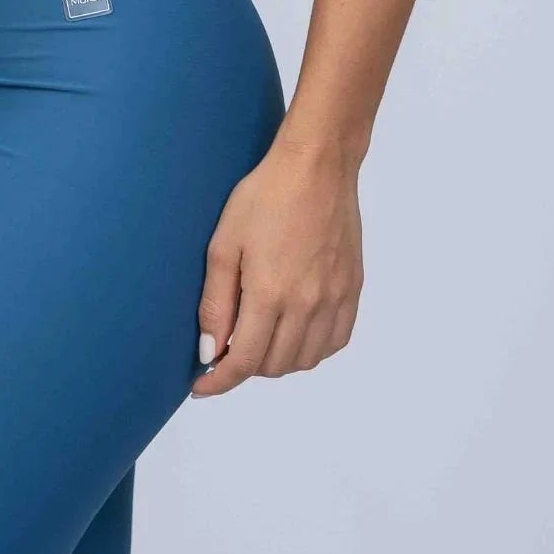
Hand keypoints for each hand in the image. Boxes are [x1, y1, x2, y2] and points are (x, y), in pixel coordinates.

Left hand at [189, 138, 362, 396]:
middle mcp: (307, 305)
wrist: (317, 167)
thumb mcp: (224, 243)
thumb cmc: (265, 195)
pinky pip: (334, 342)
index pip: (243, 362)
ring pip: (304, 360)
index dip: (218, 381)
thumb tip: (210, 351)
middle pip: (273, 366)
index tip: (200, 387)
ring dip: (277, 361)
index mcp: (271, 294)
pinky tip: (295, 331)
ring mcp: (334, 300)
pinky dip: (311, 349)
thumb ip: (216, 302)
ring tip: (258, 336)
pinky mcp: (353, 290)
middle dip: (244, 365)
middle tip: (227, 344)